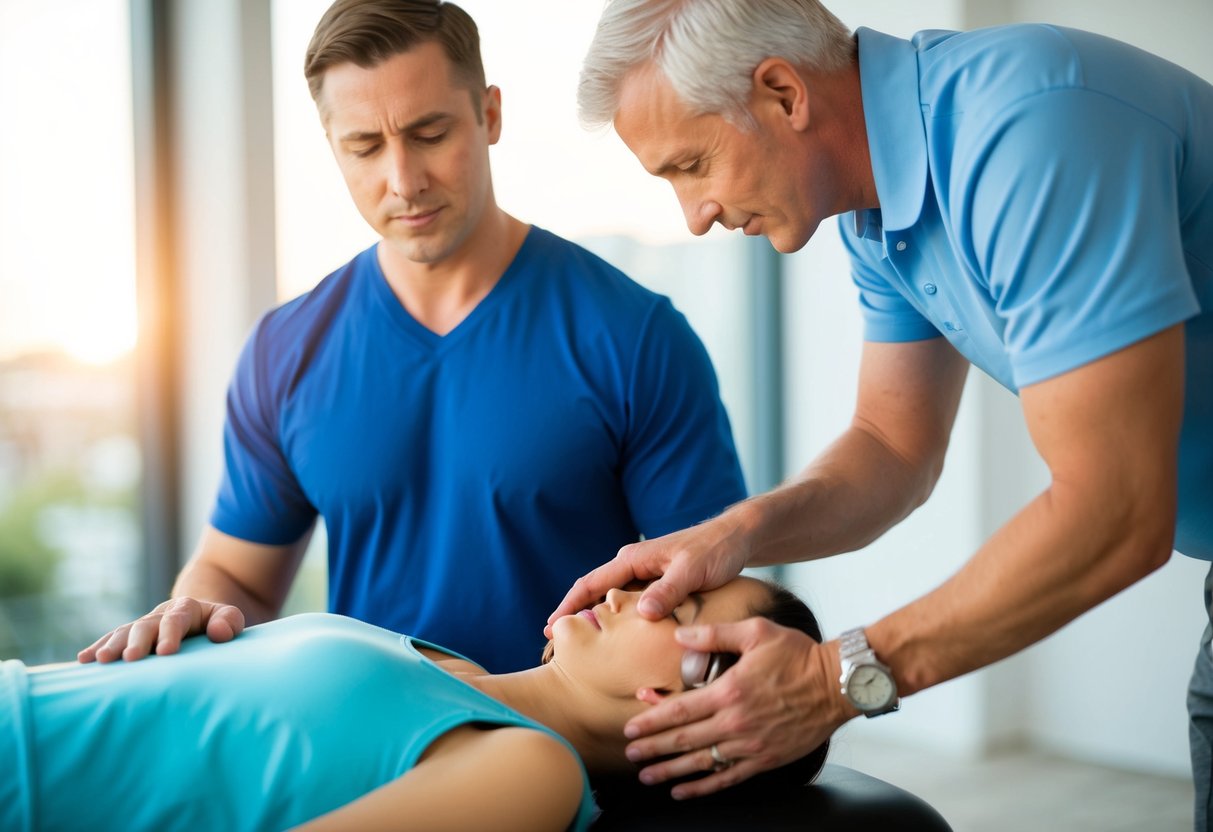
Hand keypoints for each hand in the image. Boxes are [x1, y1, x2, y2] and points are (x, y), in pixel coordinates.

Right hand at [77, 597, 245, 662]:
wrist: (199, 615)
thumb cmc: (217, 623)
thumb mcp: (229, 618)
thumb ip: (229, 621)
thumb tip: (218, 633)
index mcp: (185, 609)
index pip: (176, 620)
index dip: (170, 634)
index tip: (166, 652)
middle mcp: (159, 615)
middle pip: (146, 625)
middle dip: (137, 641)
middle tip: (130, 658)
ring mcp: (143, 625)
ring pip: (125, 632)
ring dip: (112, 646)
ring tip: (101, 661)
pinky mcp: (131, 636)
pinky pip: (112, 640)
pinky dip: (98, 648)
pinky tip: (84, 661)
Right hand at [545, 513, 750, 636]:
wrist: (738, 537)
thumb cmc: (715, 551)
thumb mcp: (692, 571)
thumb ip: (667, 591)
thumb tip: (641, 613)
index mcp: (633, 559)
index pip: (591, 584)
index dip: (569, 606)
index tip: (551, 628)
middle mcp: (633, 564)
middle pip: (595, 591)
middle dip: (574, 614)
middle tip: (555, 643)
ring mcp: (645, 572)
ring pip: (612, 598)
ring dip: (595, 616)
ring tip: (580, 643)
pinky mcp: (658, 581)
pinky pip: (630, 601)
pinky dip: (618, 617)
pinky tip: (617, 634)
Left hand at [622, 618, 851, 798]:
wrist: (837, 684)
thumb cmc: (798, 654)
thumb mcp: (754, 632)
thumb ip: (714, 634)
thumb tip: (680, 635)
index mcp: (729, 691)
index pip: (679, 711)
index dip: (651, 721)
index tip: (631, 728)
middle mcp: (736, 722)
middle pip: (684, 740)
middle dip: (653, 749)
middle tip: (630, 755)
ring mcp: (750, 745)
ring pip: (701, 763)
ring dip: (670, 771)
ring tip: (647, 777)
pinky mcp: (765, 759)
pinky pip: (728, 778)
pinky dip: (703, 787)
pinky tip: (683, 791)